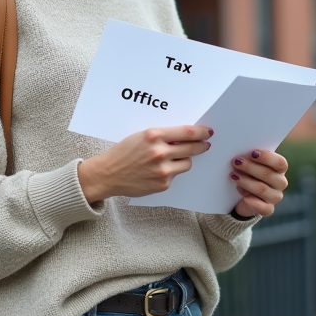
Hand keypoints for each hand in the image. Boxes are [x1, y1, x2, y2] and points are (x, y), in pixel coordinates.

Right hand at [78, 125, 213, 202]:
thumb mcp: (142, 136)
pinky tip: (158, 171)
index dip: (201, 132)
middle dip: (201, 146)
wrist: (108, 174)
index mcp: (154, 135)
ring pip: (187, 163)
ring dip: (184, 160)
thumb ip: (163, 136)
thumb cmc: (124, 152)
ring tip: (173, 159)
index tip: (207, 132)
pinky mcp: (163, 184)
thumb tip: (186, 136)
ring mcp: (162, 170)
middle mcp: (160, 152)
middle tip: (204, 144)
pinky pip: (176, 175)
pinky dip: (171, 172)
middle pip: (192, 148)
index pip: (187, 132)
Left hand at [229, 149, 287, 217]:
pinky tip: (245, 198)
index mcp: (279, 169)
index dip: (267, 157)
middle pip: (268, 174)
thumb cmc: (248, 174)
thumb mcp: (250, 165)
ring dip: (246, 182)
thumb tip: (240, 154)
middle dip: (250, 167)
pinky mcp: (268, 209)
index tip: (252, 153)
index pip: (280, 163)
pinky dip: (253, 202)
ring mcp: (275, 197)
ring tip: (233, 176)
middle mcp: (280, 182)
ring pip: (262, 189)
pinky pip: (263, 207)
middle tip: (236, 161)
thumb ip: (249, 158)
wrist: (244, 197)